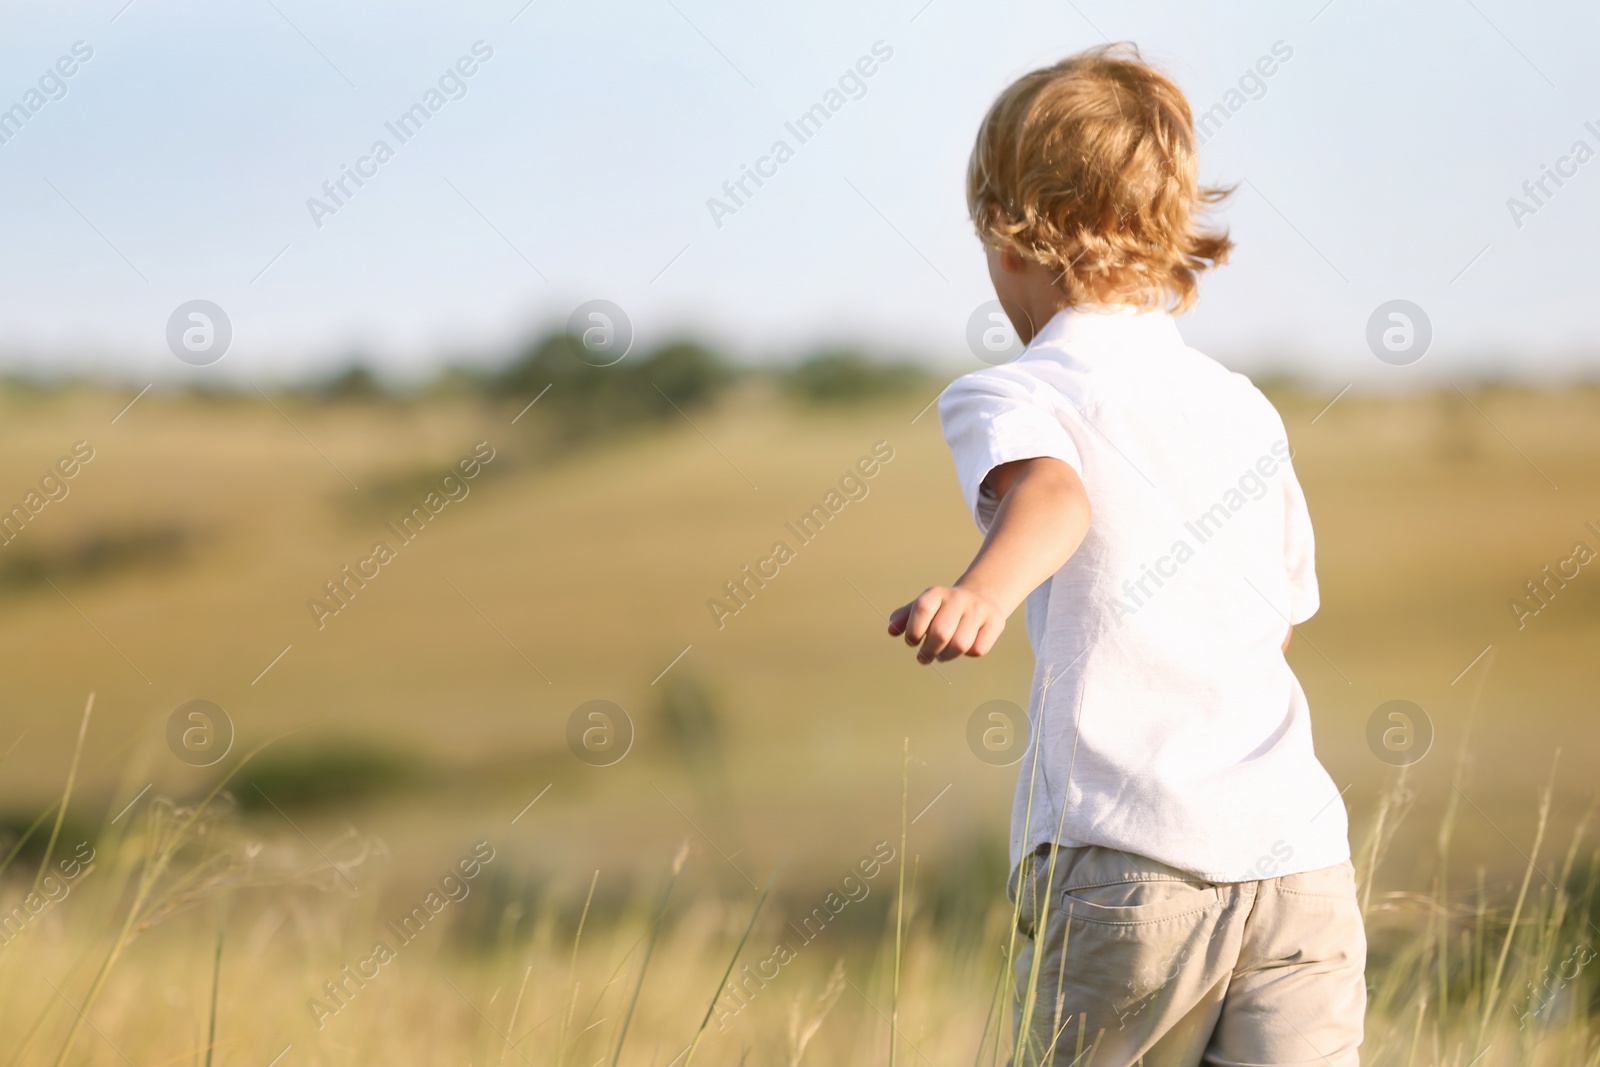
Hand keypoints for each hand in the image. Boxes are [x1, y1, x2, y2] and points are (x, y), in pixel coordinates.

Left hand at [887, 585, 1004, 663]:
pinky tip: (963, 648)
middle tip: (923, 657)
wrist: (981, 598)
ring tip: (941, 655)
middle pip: (940, 633)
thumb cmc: (943, 610)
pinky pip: (978, 648)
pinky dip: (968, 654)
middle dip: (928, 651)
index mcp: (937, 593)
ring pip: (960, 645)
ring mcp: (978, 610)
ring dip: (946, 656)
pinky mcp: (995, 622)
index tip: (912, 641)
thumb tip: (891, 631)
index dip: (913, 631)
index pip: (922, 610)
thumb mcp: (922, 608)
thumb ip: (903, 618)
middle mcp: (958, 598)